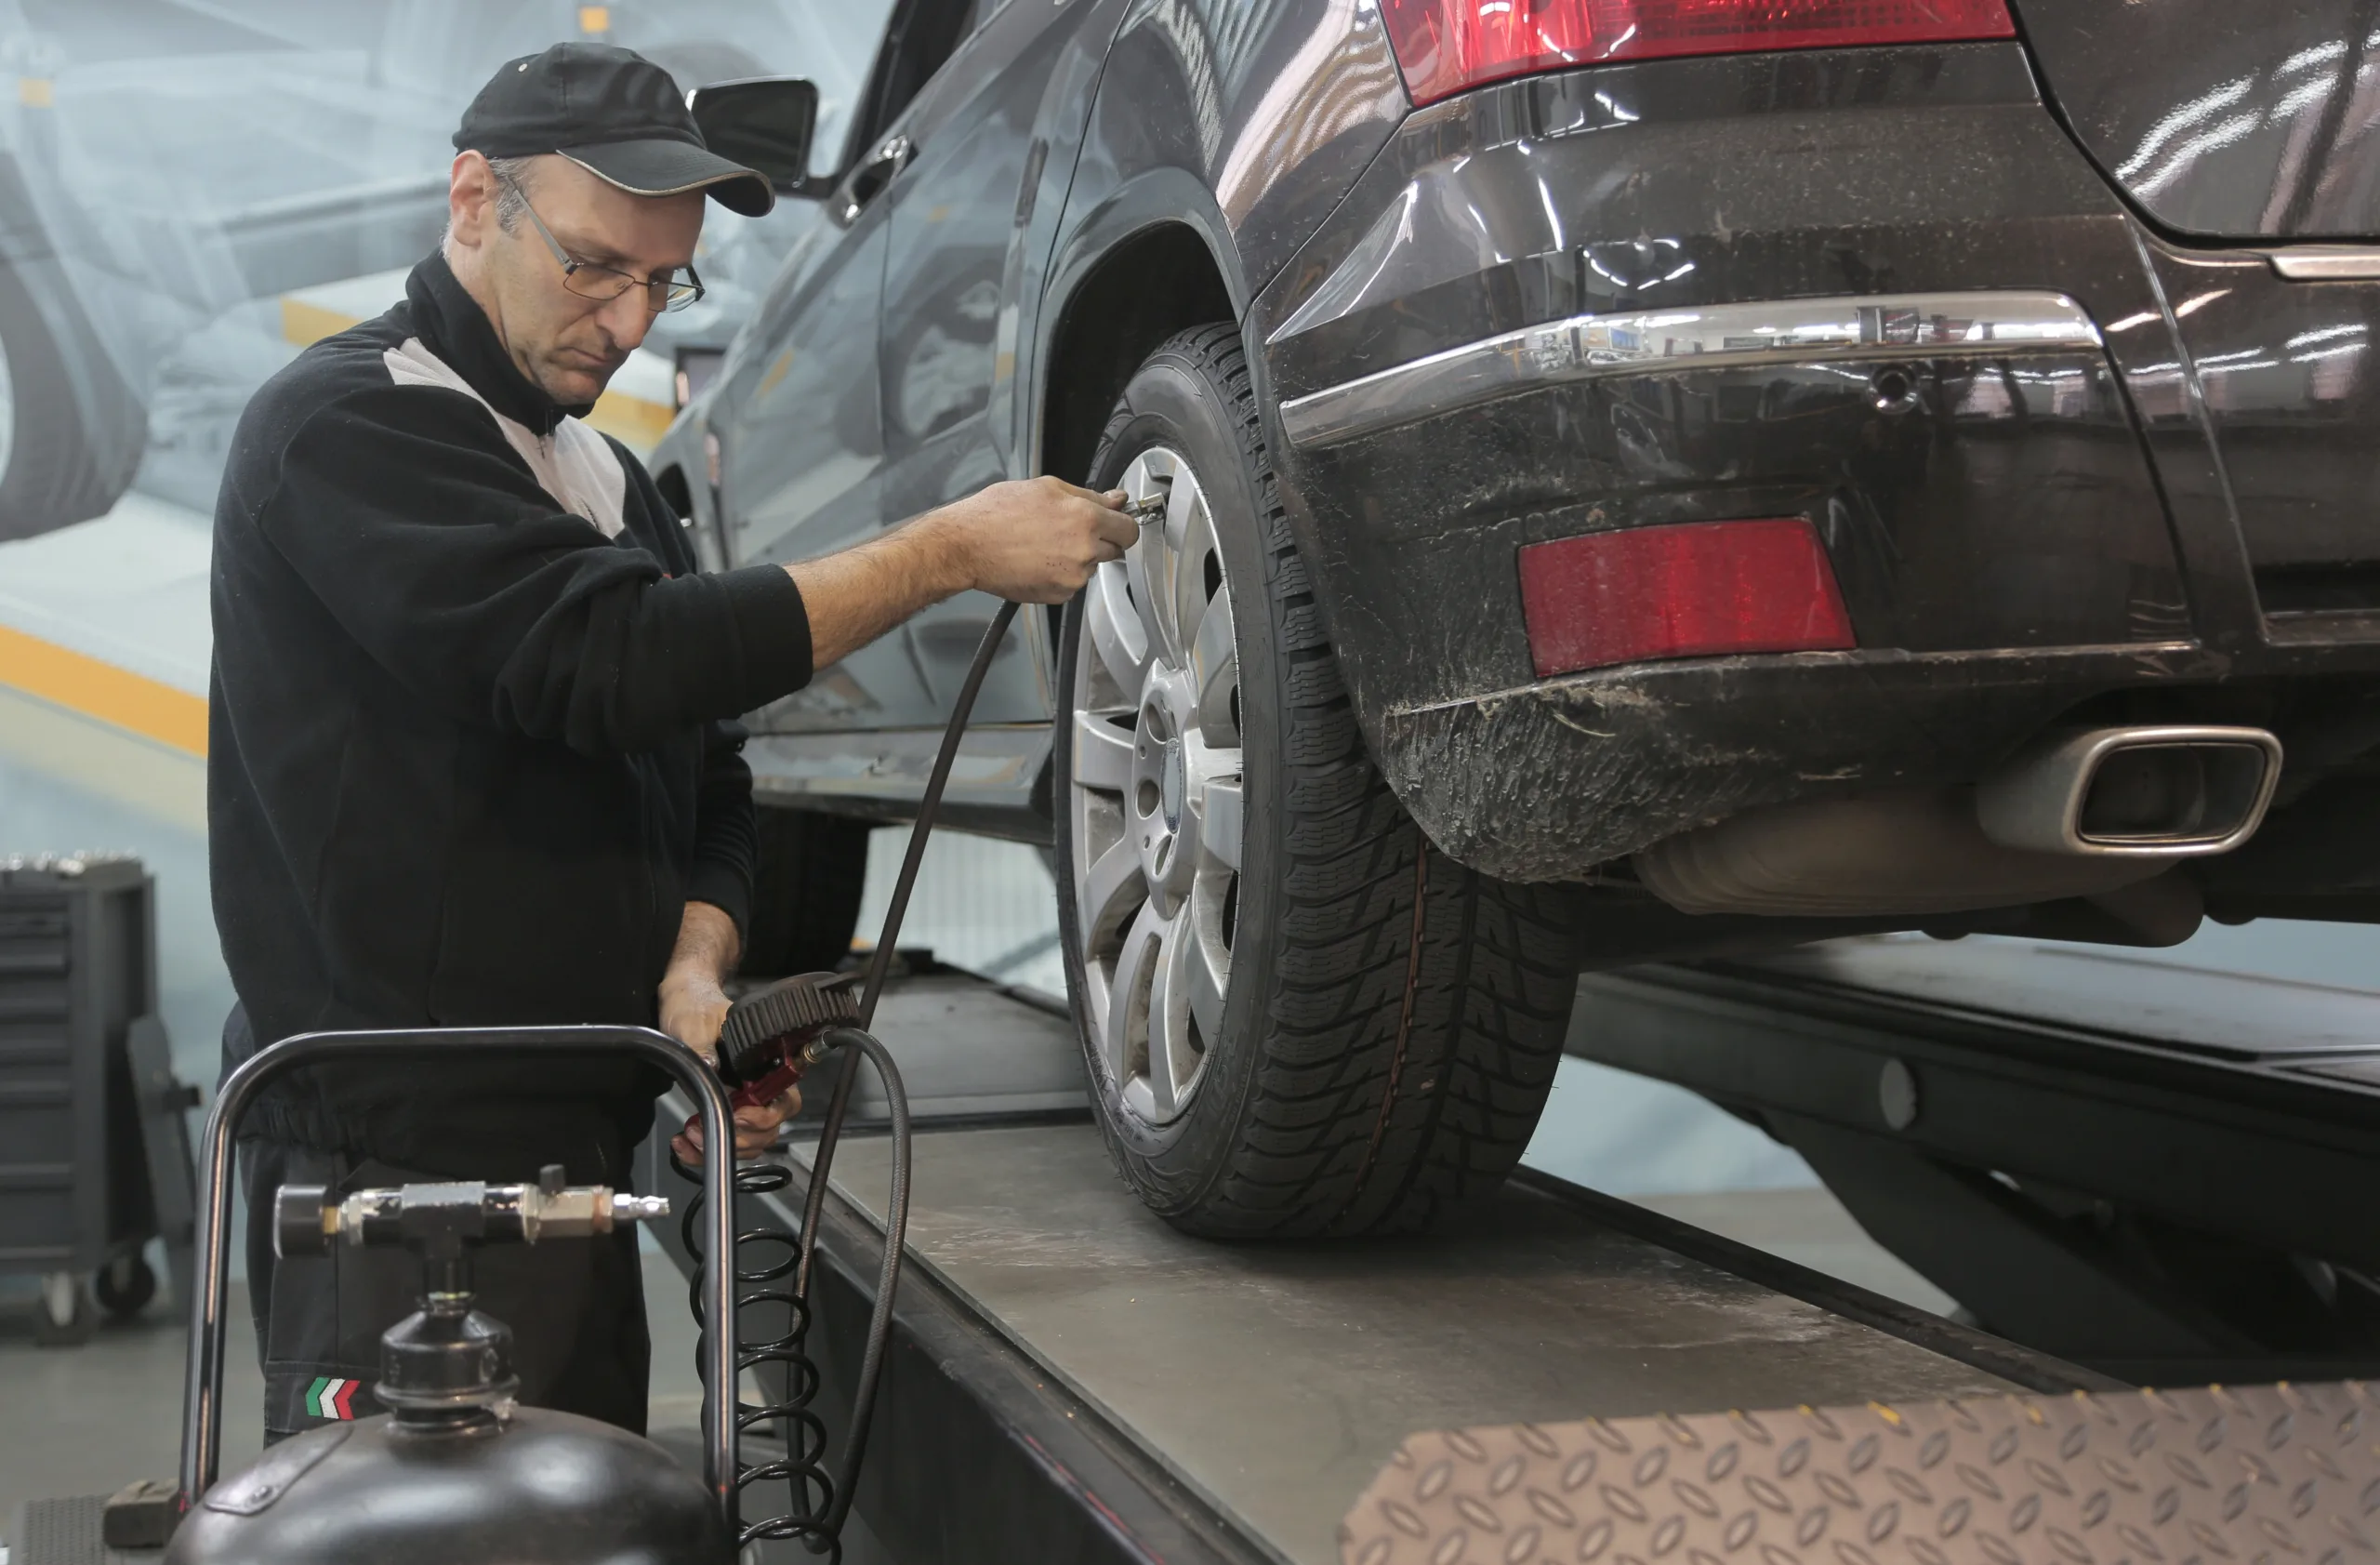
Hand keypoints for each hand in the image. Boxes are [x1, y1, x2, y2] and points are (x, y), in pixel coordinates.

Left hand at [657, 899, 791, 1162]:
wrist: (682, 1003)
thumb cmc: (694, 1005)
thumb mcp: (695, 1022)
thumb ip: (703, 1045)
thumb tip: (711, 1066)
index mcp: (765, 1062)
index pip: (785, 1100)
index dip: (765, 1116)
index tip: (739, 1115)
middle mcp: (760, 1084)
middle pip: (770, 1128)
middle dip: (740, 1138)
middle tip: (704, 1131)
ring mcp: (743, 1100)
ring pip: (750, 1141)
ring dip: (722, 1146)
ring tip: (690, 1137)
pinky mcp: (723, 1109)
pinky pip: (727, 1141)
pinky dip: (704, 1151)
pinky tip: (684, 1143)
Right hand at [925, 476, 1137, 603]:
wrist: (966, 546)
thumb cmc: (997, 513)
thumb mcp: (1046, 488)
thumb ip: (1088, 496)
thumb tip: (1116, 499)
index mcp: (1085, 519)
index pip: (1129, 528)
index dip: (1121, 524)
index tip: (1115, 524)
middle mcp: (1084, 550)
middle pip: (1114, 550)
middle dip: (1099, 540)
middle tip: (1068, 531)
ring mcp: (1073, 577)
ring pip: (1091, 566)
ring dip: (1077, 557)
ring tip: (1044, 544)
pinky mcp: (1058, 595)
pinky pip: (1072, 583)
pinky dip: (1060, 574)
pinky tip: (1037, 560)